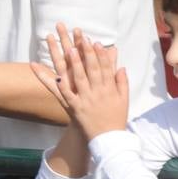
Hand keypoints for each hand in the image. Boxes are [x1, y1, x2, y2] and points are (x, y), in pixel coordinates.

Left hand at [30, 24, 128, 141]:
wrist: (108, 139)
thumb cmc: (116, 118)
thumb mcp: (124, 100)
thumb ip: (122, 82)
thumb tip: (121, 67)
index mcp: (109, 89)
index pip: (105, 68)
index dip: (101, 55)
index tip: (96, 42)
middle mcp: (98, 92)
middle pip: (92, 70)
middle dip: (87, 53)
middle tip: (81, 39)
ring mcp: (86, 100)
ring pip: (79, 79)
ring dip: (74, 64)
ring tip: (68, 49)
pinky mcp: (75, 108)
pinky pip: (65, 95)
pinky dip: (58, 84)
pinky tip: (54, 75)